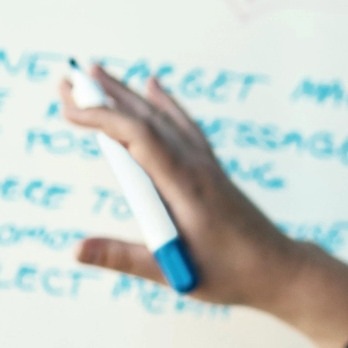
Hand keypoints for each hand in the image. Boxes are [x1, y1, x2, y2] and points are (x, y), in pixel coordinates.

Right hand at [59, 66, 347, 347]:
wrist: (280, 269)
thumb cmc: (230, 273)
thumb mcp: (172, 272)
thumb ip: (122, 258)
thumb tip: (74, 249)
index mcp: (185, 183)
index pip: (140, 136)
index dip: (102, 118)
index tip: (67, 108)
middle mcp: (196, 164)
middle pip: (147, 118)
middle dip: (105, 96)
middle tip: (67, 78)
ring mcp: (205, 163)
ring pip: (163, 118)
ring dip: (128, 95)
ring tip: (97, 74)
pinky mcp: (210, 168)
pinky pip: (183, 125)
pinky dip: (164, 104)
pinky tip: (154, 87)